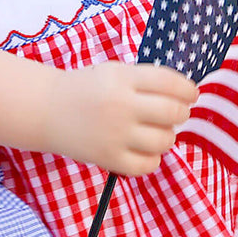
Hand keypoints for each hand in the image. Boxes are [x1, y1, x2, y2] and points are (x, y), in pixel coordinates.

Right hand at [44, 61, 197, 176]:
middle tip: (175, 113)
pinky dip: (152, 158)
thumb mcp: (114, 71)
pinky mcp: (108, 159)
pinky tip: (144, 149)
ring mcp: (114, 134)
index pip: (171, 83)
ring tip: (156, 131)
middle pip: (173, 113)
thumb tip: (185, 96)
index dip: (188, 90)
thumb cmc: (87, 88)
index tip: (191, 94)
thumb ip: (147, 80)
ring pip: (165, 141)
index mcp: (122, 78)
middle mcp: (120, 106)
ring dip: (167, 136)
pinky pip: (148, 165)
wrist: (47, 109)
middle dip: (181, 113)